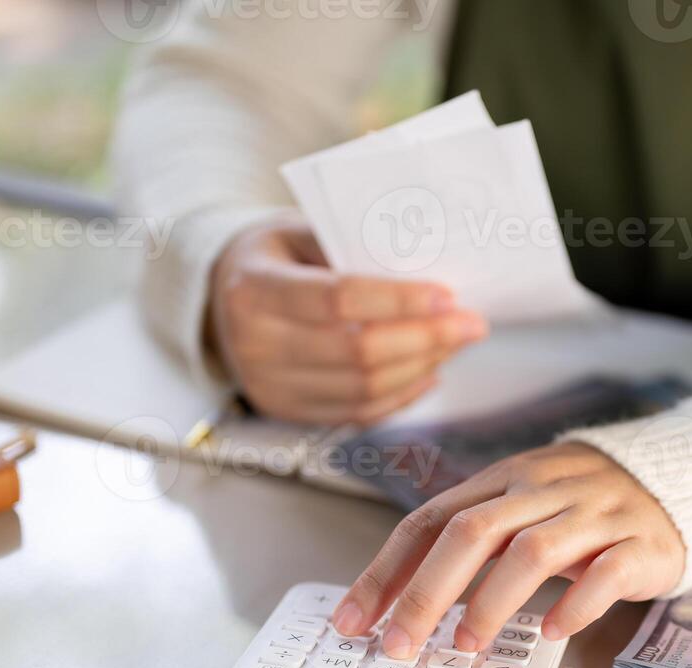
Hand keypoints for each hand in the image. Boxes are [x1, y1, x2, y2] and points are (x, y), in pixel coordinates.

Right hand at [209, 217, 487, 423]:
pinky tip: (430, 371)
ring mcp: (270, 387)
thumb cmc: (275, 256)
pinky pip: (358, 413)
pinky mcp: (287, 412)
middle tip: (472, 323)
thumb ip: (352, 246)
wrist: (219, 298)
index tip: (448, 295)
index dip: (399, 300)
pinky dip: (402, 396)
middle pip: (358, 352)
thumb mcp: (300, 231)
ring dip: (422, 367)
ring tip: (455, 343)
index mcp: (255, 290)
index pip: (338, 300)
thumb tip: (430, 266)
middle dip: (426, 339)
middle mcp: (256, 345)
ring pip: (364, 390)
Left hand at [331, 444, 685, 658]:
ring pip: (533, 551)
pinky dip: (574, 605)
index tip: (353, 620)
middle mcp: (544, 490)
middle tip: (398, 645)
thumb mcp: (524, 507)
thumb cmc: (585, 507)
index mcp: (504, 481)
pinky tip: (552, 634)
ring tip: (466, 644)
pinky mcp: (639, 543)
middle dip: (426, 592)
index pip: (431, 519)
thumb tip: (402, 597)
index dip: (387, 571)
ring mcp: (594, 515)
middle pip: (472, 533)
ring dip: (492, 601)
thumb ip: (472, 540)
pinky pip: (605, 575)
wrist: (682, 480)